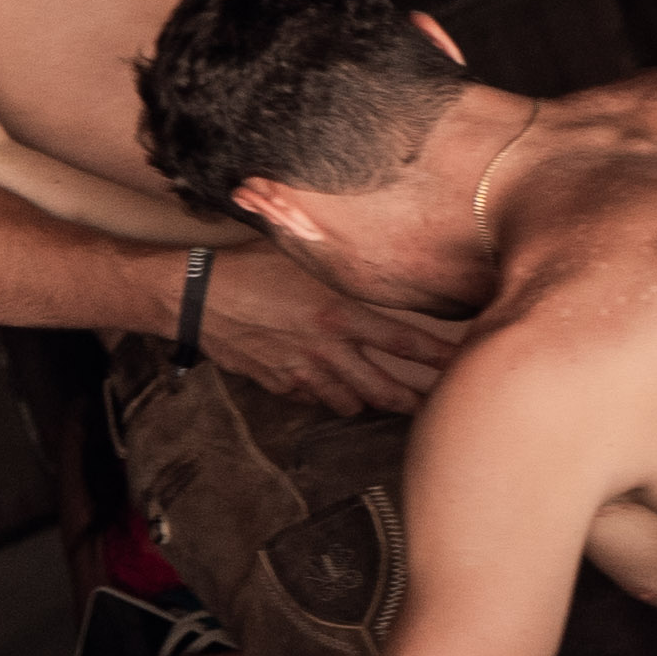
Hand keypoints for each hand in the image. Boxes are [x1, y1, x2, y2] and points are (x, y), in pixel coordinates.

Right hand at [198, 253, 460, 413]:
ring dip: (372, 401)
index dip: (440, 357)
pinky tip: (335, 390)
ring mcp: (303, 371)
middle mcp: (328, 348)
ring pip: (352, 401)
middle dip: (414, 398)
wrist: (191, 297)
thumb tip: (371, 254)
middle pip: (385, 386)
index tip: (465, 362)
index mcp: (340, 313)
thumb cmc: (246, 265)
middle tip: (437, 402)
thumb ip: (339, 261)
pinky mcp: (279, 383)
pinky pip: (314, 398)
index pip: (406, 342)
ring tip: (393, 401)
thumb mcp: (300, 253)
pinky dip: (328, 397)